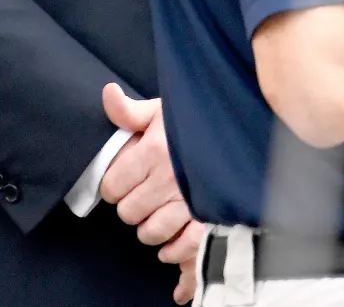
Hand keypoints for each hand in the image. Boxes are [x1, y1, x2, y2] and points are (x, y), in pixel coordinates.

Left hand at [100, 84, 203, 297]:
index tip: (117, 184)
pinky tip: (167, 247)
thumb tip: (107, 92)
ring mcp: (191, 202)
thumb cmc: (193, 121)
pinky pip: (186, 246)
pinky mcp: (211, 218)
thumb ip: (129, 110)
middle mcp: (169, 179)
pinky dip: (174, 251)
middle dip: (128, 208)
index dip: (111, 187)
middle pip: (130, 212)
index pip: (114, 185)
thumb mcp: (159, 110)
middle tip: (134, 200)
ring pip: (153, 232)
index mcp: (153, 151)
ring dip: (147, 230)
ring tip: (149, 220)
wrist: (236, 129)